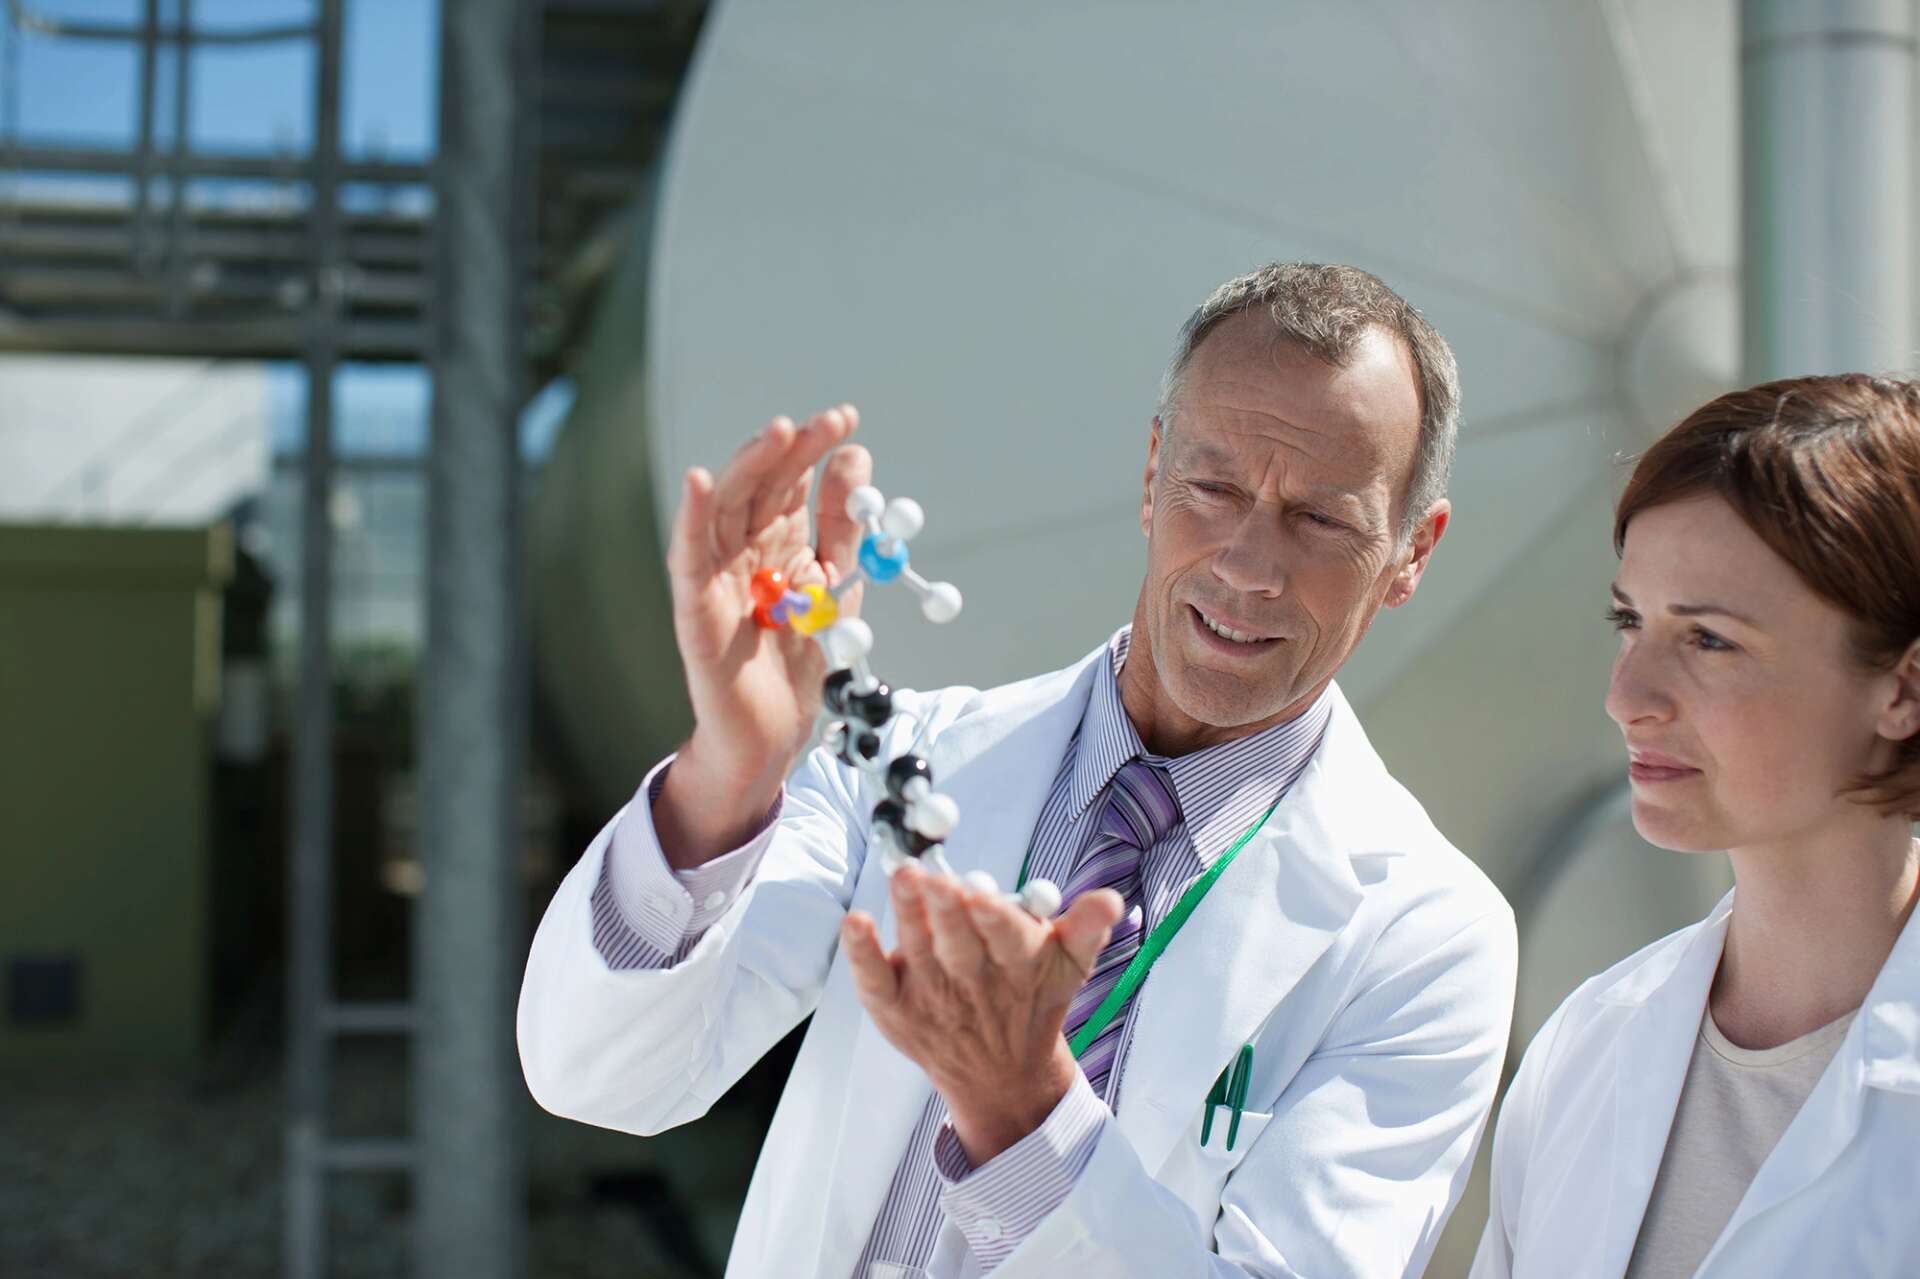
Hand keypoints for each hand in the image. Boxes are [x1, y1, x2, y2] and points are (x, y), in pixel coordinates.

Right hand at [656, 406, 871, 865]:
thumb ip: (842, 526)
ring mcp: (713, 579)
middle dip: (791, 450)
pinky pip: (688, 560)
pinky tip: (698, 480)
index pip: (789, 482)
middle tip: (826, 422)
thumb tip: (857, 456)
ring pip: (723, 509)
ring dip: (747, 466)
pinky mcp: (694, 612)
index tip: (847, 419)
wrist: (772, 737)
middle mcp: (739, 553)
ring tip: (779, 433)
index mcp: (772, 544)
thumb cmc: (796, 661)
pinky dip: (689, 518)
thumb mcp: (835, 585)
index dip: (814, 449)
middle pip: (758, 487)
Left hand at [840, 863, 1125, 1165]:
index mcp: (1017, 966)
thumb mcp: (1069, 966)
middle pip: (959, 945)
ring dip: (908, 915)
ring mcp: (930, 996)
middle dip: (949, 911)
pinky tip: (854, 923)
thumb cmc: (1032, 999)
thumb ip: (1087, 929)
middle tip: (939, 878)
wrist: (1000, 1075)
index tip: (984, 898)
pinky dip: (862, 954)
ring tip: (903, 876)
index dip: (997, 921)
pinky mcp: (894, 1007)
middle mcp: (971, 982)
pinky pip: (873, 980)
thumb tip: (1111, 900)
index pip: (1009, 940)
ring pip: (918, 951)